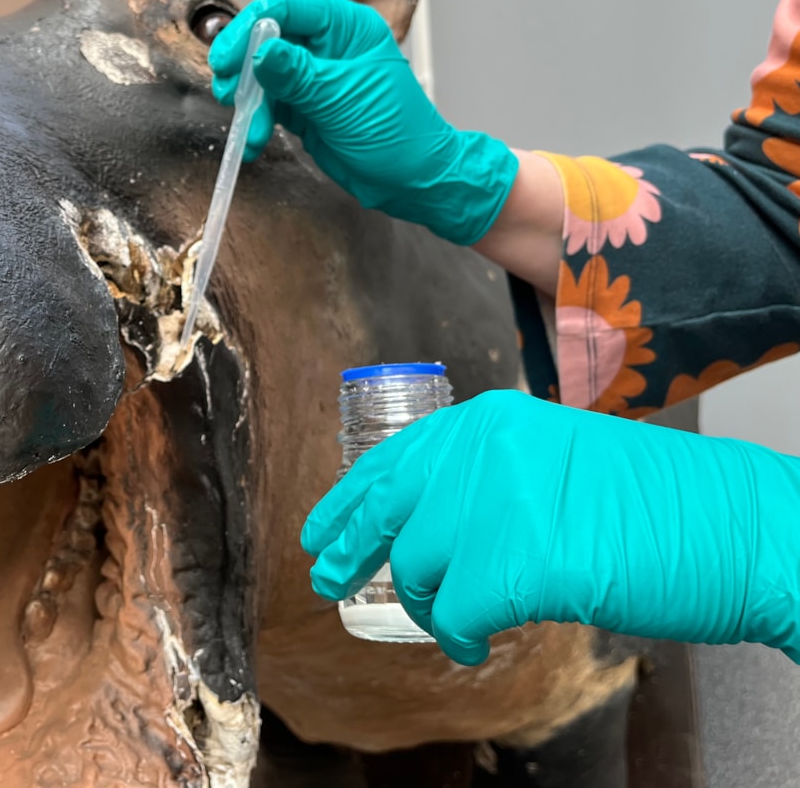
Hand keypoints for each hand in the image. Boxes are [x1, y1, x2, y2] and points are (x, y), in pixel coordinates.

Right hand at [208, 0, 518, 245]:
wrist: (411, 179)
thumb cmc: (396, 132)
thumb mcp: (343, 100)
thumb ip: (298, 75)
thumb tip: (260, 52)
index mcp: (346, 27)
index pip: (288, 6)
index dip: (252, 26)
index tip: (227, 57)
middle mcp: (326, 46)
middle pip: (267, 38)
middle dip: (243, 66)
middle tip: (227, 91)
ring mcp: (312, 77)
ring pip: (262, 74)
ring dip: (248, 100)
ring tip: (248, 127)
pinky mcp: (303, 107)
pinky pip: (268, 104)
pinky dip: (256, 120)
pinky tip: (253, 140)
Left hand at [301, 389, 799, 665]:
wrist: (743, 526)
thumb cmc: (661, 505)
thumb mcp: (555, 462)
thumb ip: (488, 478)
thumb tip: (422, 522)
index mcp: (492, 419)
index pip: (395, 459)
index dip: (350, 499)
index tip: (321, 528)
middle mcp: (484, 448)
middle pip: (388, 510)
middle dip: (350, 550)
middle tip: (327, 581)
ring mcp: (499, 502)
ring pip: (419, 569)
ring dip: (429, 604)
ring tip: (453, 619)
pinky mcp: (520, 561)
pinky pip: (457, 615)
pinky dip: (460, 638)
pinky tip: (475, 644)